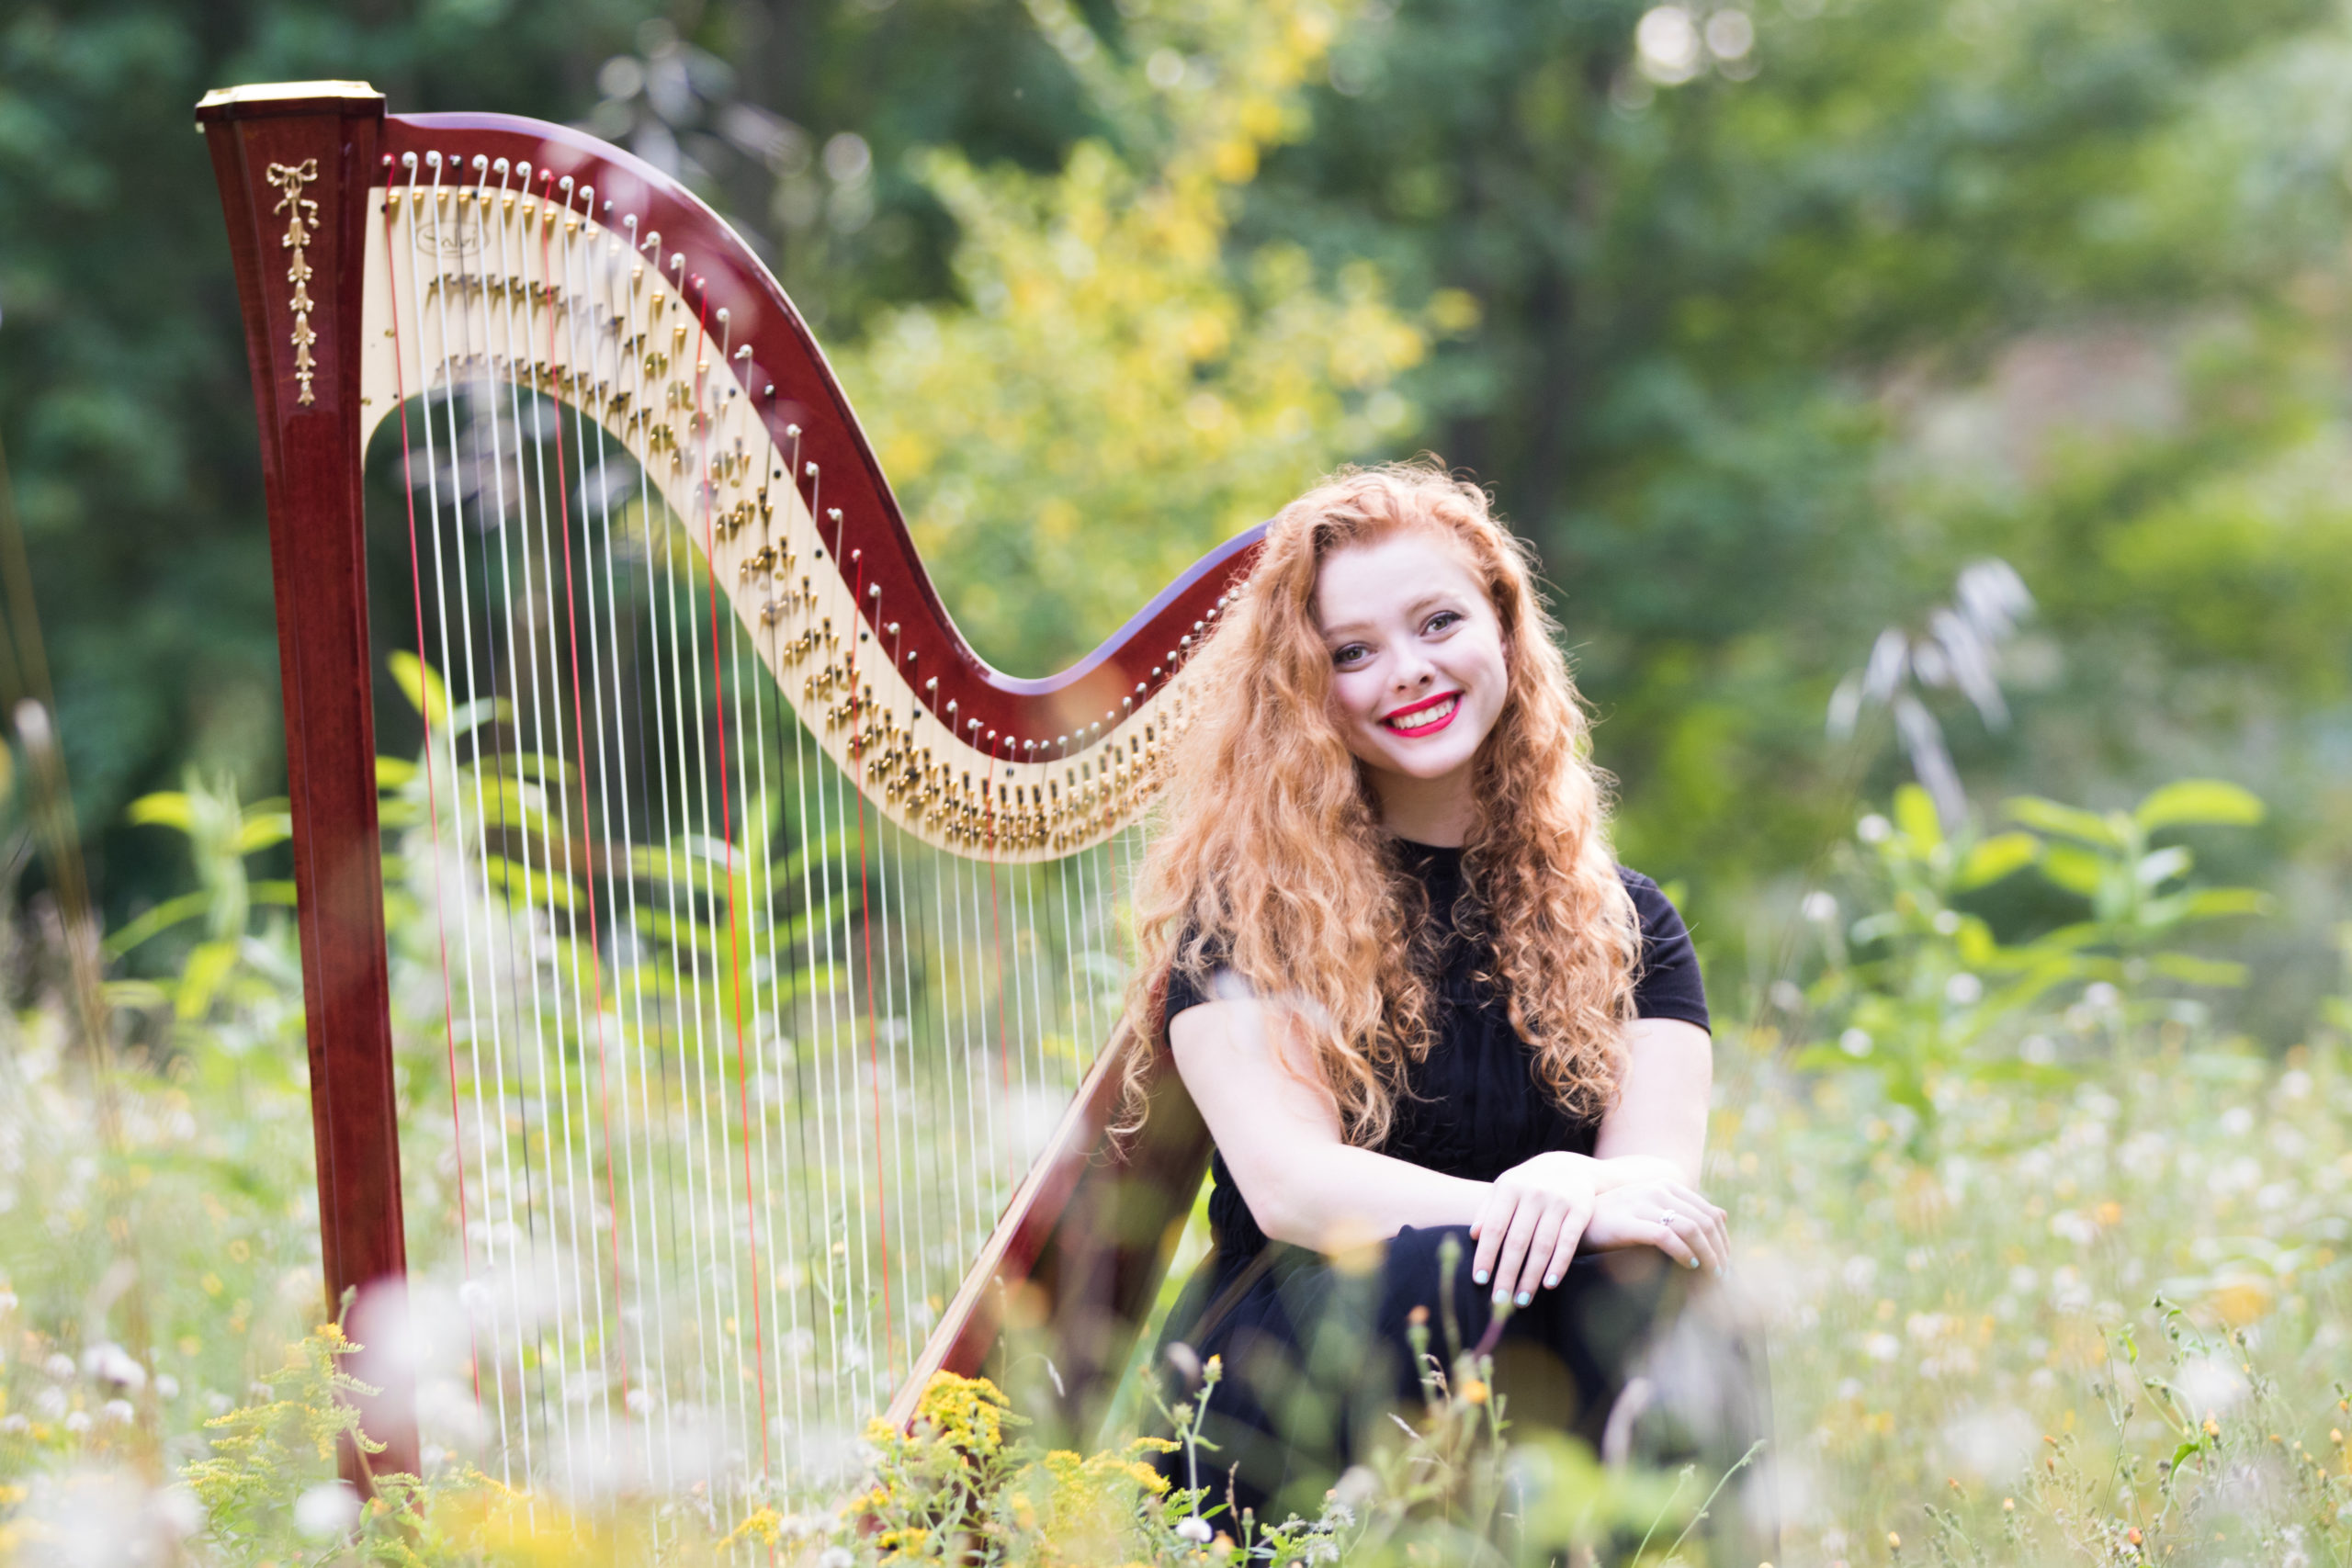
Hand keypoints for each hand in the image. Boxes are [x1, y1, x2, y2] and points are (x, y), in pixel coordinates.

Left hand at [1468, 1151, 1598, 1307]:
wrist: (1570, 1168)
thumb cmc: (1528, 1184)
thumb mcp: (1505, 1188)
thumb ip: (1488, 1210)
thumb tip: (1473, 1236)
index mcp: (1510, 1188)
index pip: (1494, 1228)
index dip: (1486, 1255)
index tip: (1479, 1281)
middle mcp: (1534, 1194)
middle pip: (1517, 1241)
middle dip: (1507, 1274)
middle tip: (1499, 1301)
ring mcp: (1558, 1202)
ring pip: (1542, 1246)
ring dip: (1531, 1277)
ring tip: (1521, 1300)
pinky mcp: (1580, 1211)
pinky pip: (1568, 1242)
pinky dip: (1558, 1265)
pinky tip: (1549, 1285)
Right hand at [1581, 1178, 1729, 1276]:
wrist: (1575, 1220)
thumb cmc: (1617, 1219)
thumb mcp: (1653, 1209)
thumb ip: (1685, 1210)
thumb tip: (1723, 1215)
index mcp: (1666, 1186)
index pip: (1708, 1212)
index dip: (1723, 1239)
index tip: (1725, 1262)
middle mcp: (1657, 1190)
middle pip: (1703, 1221)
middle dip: (1719, 1250)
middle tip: (1723, 1275)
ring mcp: (1642, 1204)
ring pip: (1691, 1229)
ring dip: (1707, 1255)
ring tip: (1711, 1274)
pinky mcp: (1629, 1222)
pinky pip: (1667, 1237)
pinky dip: (1684, 1253)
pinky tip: (1690, 1266)